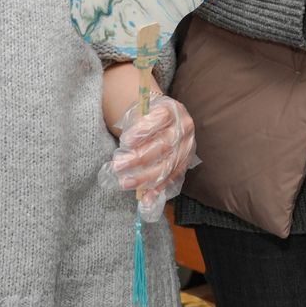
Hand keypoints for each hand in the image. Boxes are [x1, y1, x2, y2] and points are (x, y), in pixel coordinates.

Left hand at [111, 95, 197, 221]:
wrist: (167, 119)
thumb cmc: (148, 117)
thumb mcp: (141, 112)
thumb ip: (135, 125)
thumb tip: (125, 145)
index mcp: (171, 109)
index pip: (159, 119)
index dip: (143, 130)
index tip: (125, 141)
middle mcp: (184, 126)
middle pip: (163, 145)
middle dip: (139, 158)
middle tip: (118, 166)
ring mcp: (187, 145)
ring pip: (168, 164)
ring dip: (146, 177)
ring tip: (126, 183)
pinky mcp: (186, 160)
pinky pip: (174, 176)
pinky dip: (159, 187)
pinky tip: (147, 197)